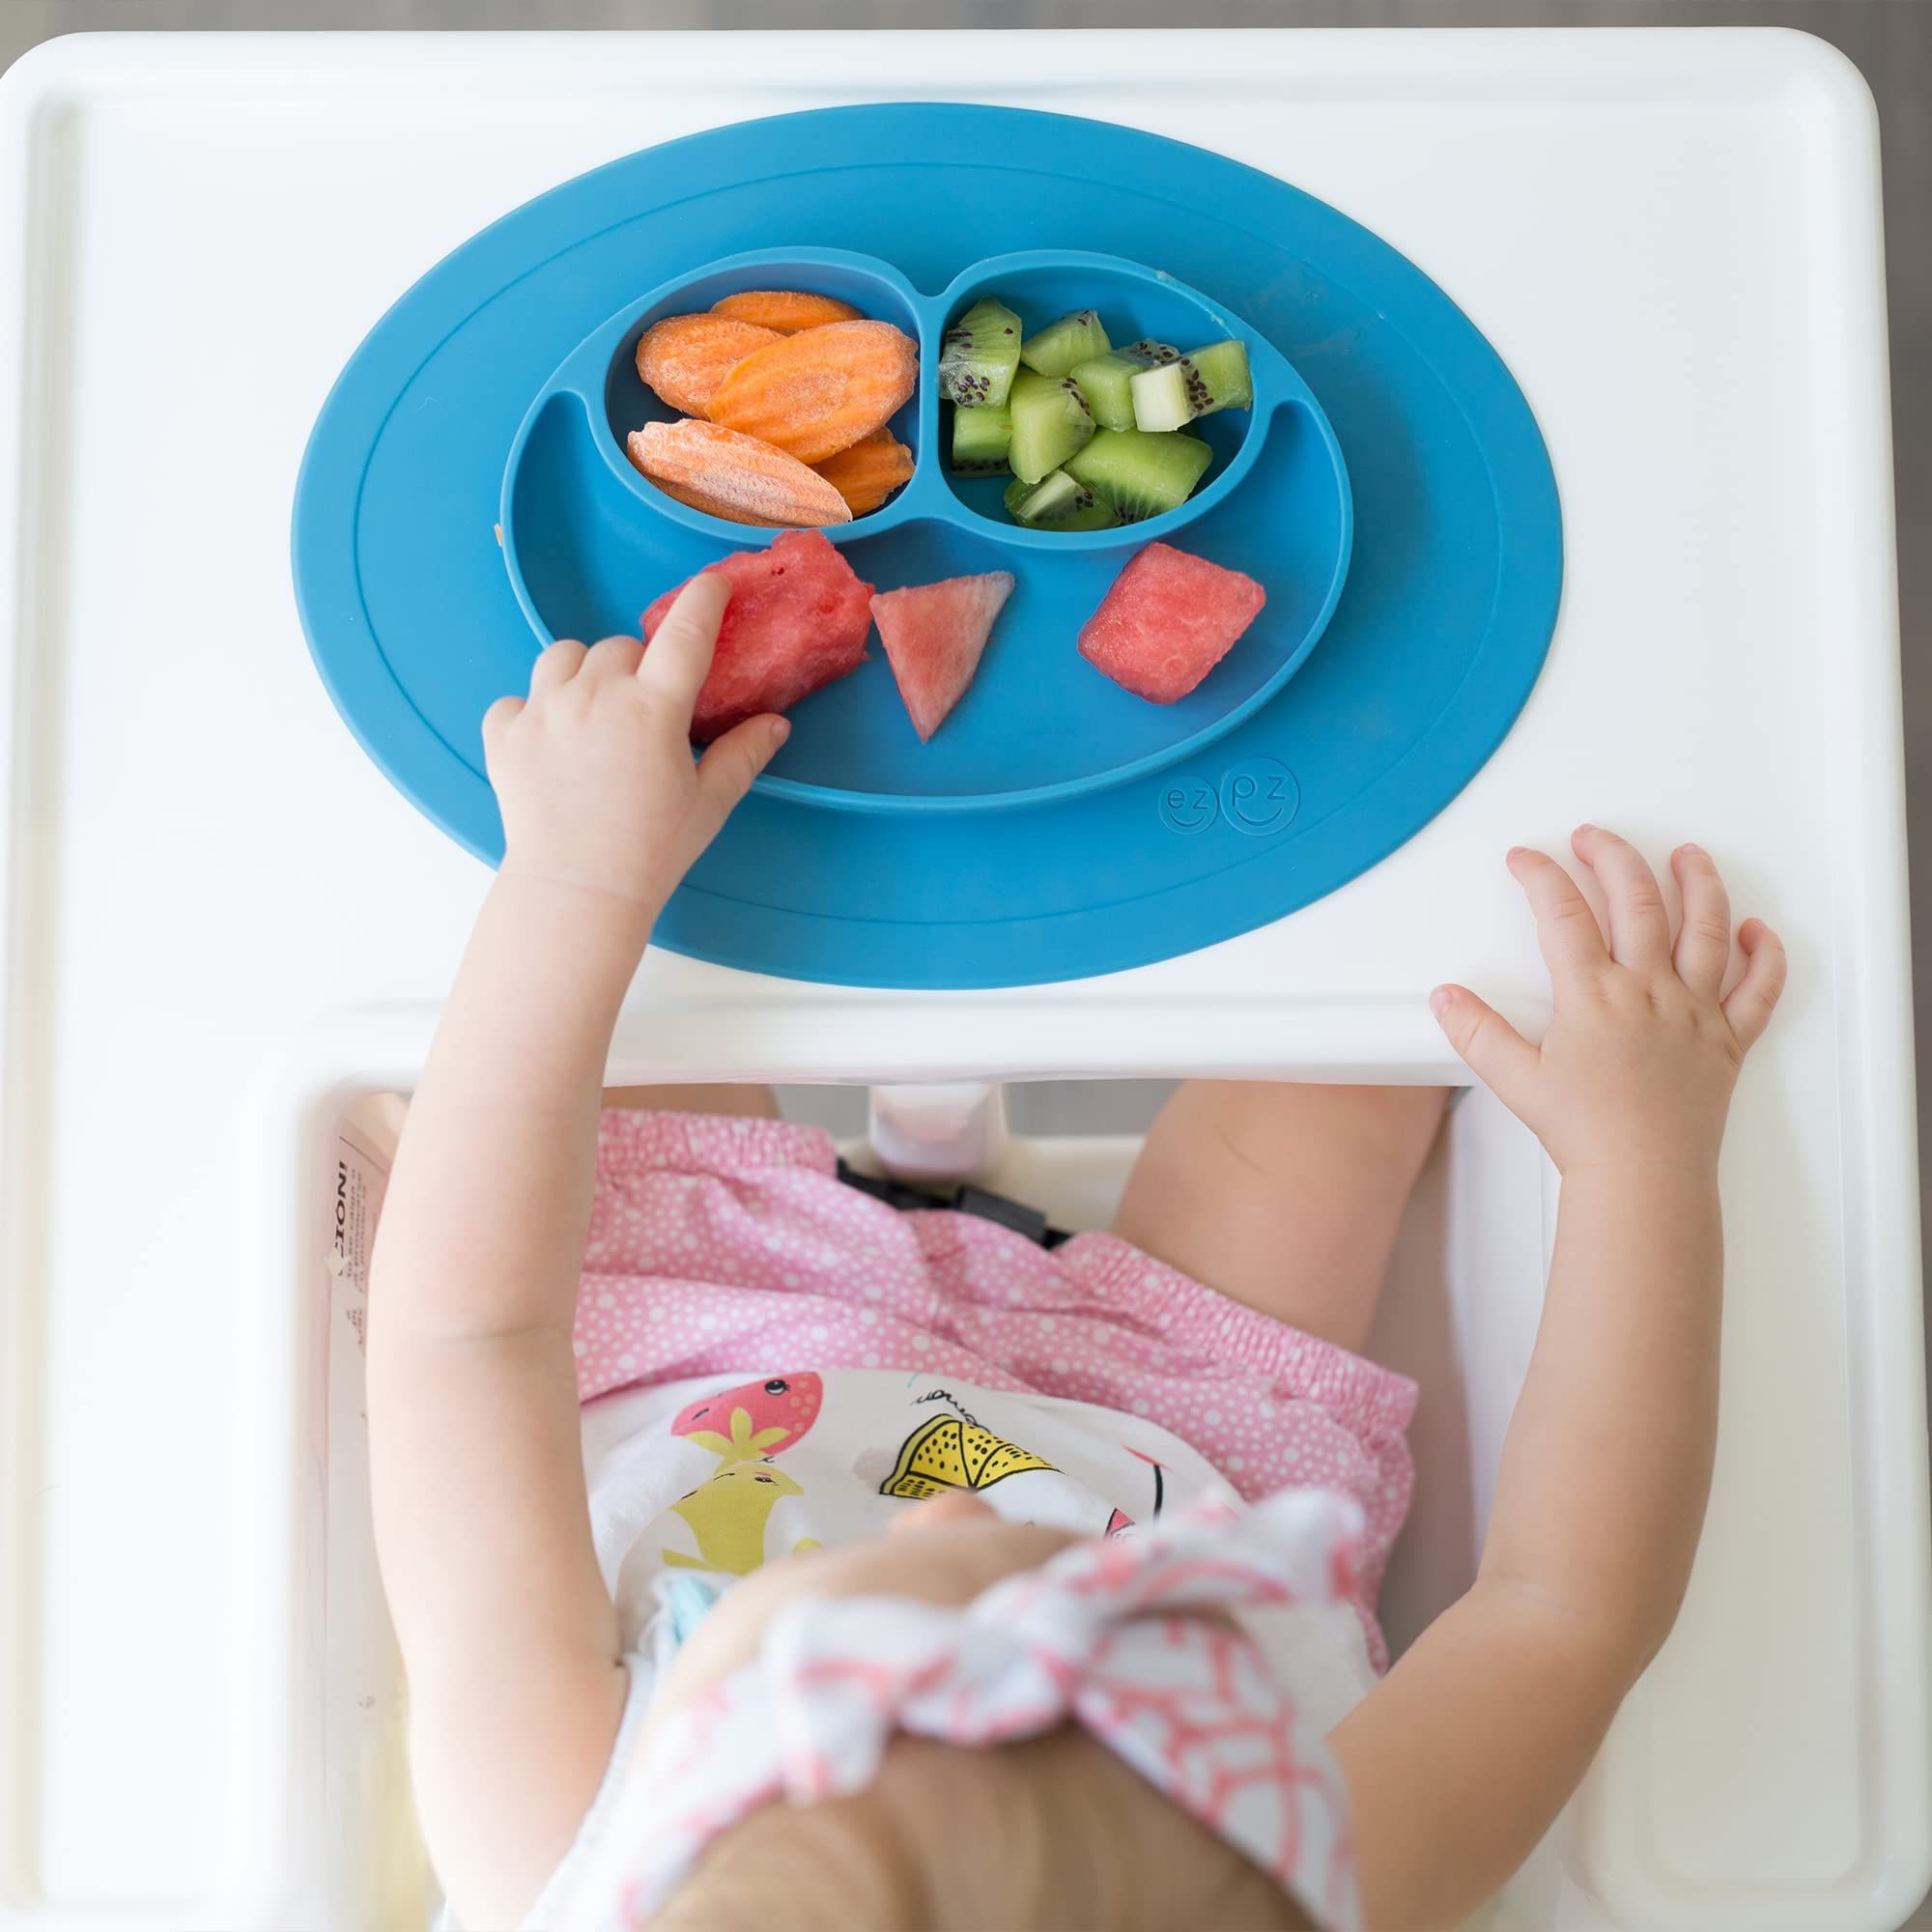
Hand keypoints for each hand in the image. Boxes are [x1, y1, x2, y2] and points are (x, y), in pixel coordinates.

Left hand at [481, 577, 786, 917]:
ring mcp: (543, 711)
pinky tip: (547, 744)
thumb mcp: (709, 804)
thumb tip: (775, 724)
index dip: (702, 601)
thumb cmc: (651, 852)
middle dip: (635, 666)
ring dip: (581, 673)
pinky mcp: (503, 734)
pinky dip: (531, 713)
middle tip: (643, 709)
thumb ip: (742, 755)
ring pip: (562, 656)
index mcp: (653, 709)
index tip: (711, 586)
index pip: (685, 633)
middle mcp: (595, 696)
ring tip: (591, 711)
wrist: (576, 892)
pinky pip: (515, 699)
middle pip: (619, 647)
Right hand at [1431, 827, 1785, 1174]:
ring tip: (1689, 855)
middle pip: (1637, 901)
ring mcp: (1694, 1010)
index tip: (1526, 858)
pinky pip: (1758, 990)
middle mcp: (1649, 990)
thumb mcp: (1515, 1079)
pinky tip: (1758, 931)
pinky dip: (1765, 956)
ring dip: (1698, 883)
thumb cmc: (1585, 1133)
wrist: (1643, 1178)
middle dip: (1613, 857)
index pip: (1563, 914)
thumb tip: (1446, 997)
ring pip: (1706, 928)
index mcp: (1594, 995)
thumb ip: (1477, 1032)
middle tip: (1595, 837)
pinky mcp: (1728, 1039)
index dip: (1541, 876)